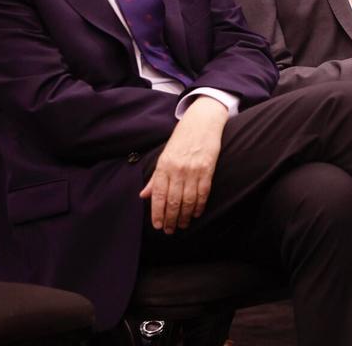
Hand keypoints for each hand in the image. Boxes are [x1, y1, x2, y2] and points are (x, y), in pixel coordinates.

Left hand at [140, 96, 228, 233]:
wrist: (202, 121)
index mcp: (164, 166)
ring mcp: (193, 170)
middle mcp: (177, 169)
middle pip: (173, 201)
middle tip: (170, 230)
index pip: (158, 195)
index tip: (157, 225)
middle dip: (170, 219)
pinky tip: (196, 213)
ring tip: (182, 225)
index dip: (157, 213)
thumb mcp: (164, 155)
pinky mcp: (208, 169)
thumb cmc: (182, 138)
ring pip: (188, 200)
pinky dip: (199, 206)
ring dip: (184, 216)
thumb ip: (155, 178)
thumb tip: (144, 195)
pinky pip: (203, 193)